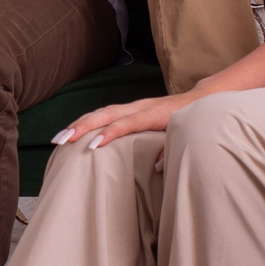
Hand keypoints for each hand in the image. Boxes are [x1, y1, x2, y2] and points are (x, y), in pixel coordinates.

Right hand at [54, 89, 200, 147]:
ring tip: (61, 137)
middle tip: (63, 140)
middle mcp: (142, 106)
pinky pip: (107, 113)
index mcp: (155, 114)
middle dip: (83, 126)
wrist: (203, 100)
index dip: (110, 134)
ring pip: (103, 111)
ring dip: (80, 123)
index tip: (93, 146)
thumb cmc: (195, 121)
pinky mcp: (132, 108)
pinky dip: (89, 121)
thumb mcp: (187, 135)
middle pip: (107, 113)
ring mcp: (136, 105)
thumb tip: (158, 165)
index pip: (128, 123)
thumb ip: (173, 149)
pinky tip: (75, 131)